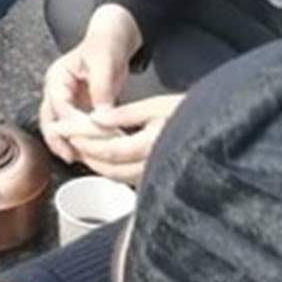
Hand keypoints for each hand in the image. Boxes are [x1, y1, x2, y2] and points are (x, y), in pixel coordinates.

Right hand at [39, 6, 138, 162]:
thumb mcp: (105, 62)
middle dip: (59, 139)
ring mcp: (65, 99)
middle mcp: (56, 90)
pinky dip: (78, 138)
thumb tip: (101, 115)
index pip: (59, 105)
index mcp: (57, 77)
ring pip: (57, 126)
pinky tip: (89, 149)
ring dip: (66, 142)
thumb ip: (102, 89)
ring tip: (79, 158)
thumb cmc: (105, 43)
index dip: (71, 122)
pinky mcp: (76, 106)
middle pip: (49, 120)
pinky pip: (73, 126)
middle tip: (72, 156)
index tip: (86, 135)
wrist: (114, 37)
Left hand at [64, 94, 183, 184]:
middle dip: (86, 153)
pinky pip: (127, 177)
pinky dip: (111, 167)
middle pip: (109, 166)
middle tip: (67, 138)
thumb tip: (95, 119)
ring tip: (80, 146)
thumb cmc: (192, 111)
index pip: (108, 149)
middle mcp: (153, 164)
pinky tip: (102, 157)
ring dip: (96, 162)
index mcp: (152, 145)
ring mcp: (155, 173)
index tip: (64, 130)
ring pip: (117, 175)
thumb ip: (125, 114)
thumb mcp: (158, 104)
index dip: (83, 140)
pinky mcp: (156, 176)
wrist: (217, 127)